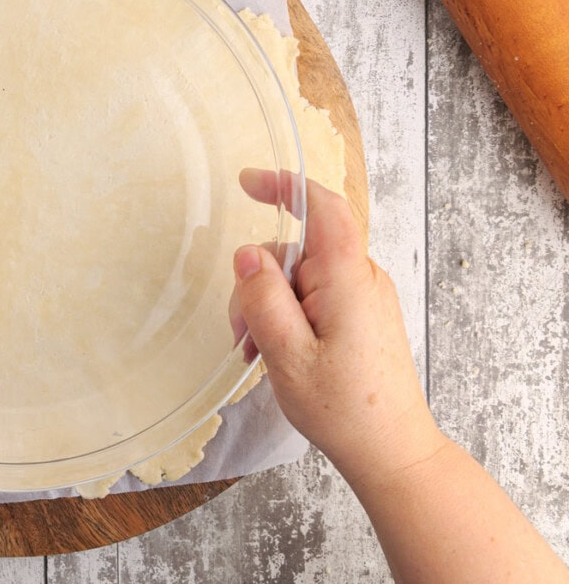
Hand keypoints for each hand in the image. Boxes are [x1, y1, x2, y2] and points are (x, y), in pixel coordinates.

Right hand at [232, 170, 445, 485]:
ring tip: (259, 353)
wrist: (392, 451)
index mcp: (348, 280)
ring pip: (300, 277)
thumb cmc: (344, 409)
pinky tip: (277, 353)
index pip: (324, 209)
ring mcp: (363, 298)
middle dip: (259, 282)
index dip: (286, 185)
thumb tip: (248, 253)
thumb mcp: (288, 355)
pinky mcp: (360, 317)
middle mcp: (361, 279)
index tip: (247, 182)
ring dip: (269, 307)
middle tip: (242, 333)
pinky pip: (314, 297)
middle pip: (298, 250)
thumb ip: (264, 299)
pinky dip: (288, 317)